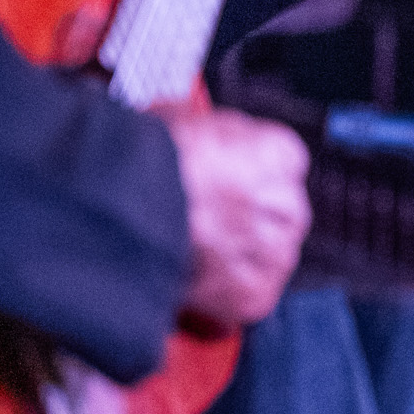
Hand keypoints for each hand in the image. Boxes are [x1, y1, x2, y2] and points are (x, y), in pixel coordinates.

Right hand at [164, 104, 311, 325]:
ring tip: (193, 252)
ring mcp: (275, 252)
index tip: (225, 182)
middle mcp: (288, 204)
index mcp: (279, 154)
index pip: (281, 165)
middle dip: (245, 219)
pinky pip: (245, 296)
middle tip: (204, 221)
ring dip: (236, 257)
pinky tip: (194, 280)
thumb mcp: (176, 117)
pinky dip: (223, 294)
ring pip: (266, 257)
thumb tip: (181, 119)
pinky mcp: (254, 293)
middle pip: (278, 214)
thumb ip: (199, 128)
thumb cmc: (149, 163)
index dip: (246, 175)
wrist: (125, 210)